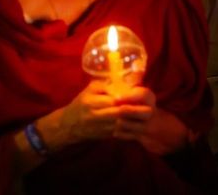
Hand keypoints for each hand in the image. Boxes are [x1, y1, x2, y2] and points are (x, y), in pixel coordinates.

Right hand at [39, 79, 154, 148]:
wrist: (69, 125)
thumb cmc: (81, 103)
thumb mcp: (90, 90)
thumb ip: (105, 85)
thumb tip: (124, 81)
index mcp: (90, 101)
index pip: (112, 99)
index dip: (127, 98)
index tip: (139, 96)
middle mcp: (94, 115)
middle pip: (118, 113)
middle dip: (134, 110)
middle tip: (148, 107)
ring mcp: (99, 127)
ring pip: (120, 124)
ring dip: (133, 120)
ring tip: (145, 115)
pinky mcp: (103, 136)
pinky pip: (118, 132)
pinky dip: (128, 128)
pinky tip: (136, 123)